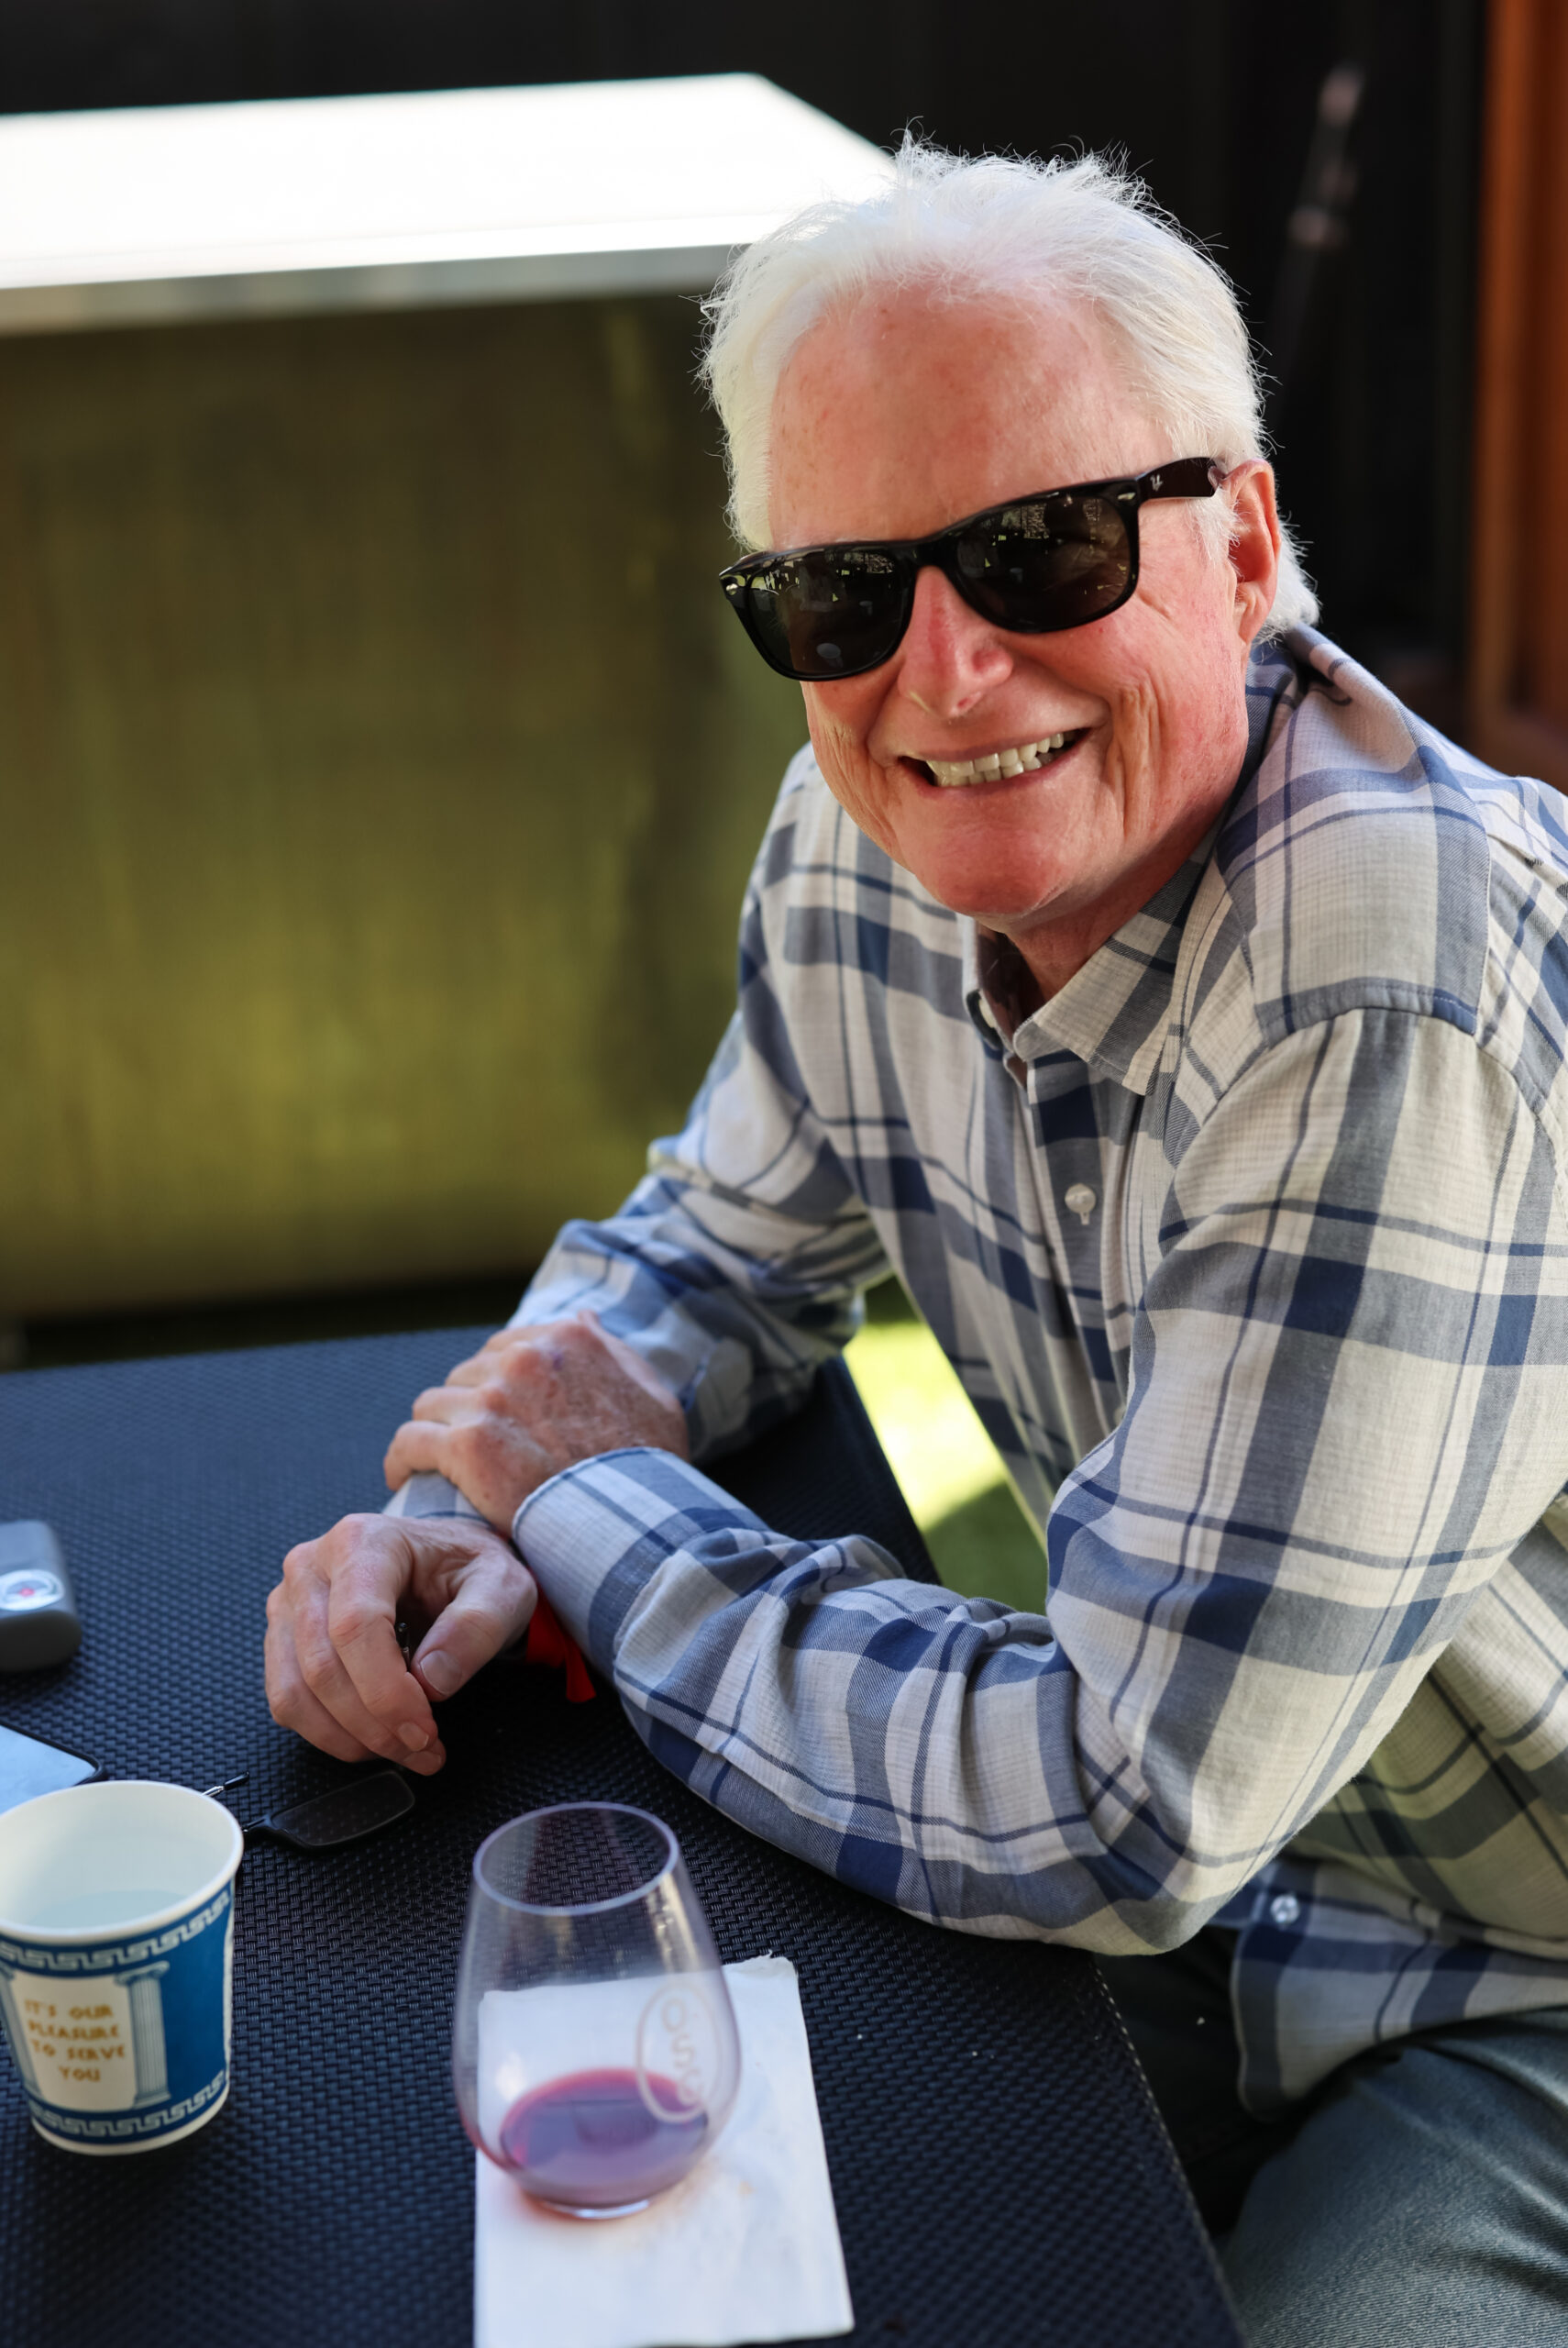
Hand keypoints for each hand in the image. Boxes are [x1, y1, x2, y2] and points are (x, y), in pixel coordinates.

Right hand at [265, 1513, 535, 1770]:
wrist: (446, 1562)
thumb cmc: (467, 1570)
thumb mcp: (502, 1586)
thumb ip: (476, 1626)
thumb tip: (432, 1681)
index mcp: (363, 1542)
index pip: (356, 1626)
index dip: (385, 1691)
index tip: (424, 1730)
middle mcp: (311, 1568)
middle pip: (322, 1666)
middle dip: (374, 1725)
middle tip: (425, 1749)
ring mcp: (289, 1604)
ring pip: (296, 1692)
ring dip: (350, 1738)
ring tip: (405, 1749)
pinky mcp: (283, 1639)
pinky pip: (287, 1701)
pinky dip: (329, 1734)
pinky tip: (373, 1737)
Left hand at [382, 1311, 688, 1531]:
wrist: (632, 1519)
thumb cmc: (646, 1465)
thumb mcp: (652, 1393)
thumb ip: (611, 1350)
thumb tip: (583, 1316)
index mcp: (565, 1338)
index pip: (503, 1347)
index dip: (495, 1383)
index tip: (493, 1412)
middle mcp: (524, 1358)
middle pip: (466, 1375)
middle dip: (465, 1408)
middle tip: (470, 1445)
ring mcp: (491, 1399)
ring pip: (433, 1404)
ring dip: (436, 1431)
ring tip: (435, 1461)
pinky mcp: (466, 1445)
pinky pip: (410, 1441)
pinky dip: (402, 1459)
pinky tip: (402, 1476)